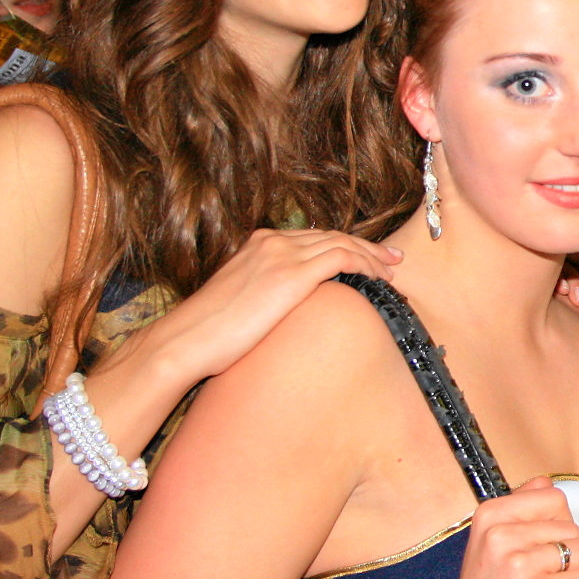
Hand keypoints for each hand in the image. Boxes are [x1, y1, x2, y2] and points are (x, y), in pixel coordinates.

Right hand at [137, 229, 402, 383]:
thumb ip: (267, 294)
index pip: (313, 238)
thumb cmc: (208, 335)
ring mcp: (281, 254)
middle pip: (332, 236)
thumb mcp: (241, 303)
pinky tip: (380, 278)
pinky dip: (366, 264)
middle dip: (366, 246)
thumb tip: (288, 309)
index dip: (345, 245)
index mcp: (257, 244)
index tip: (368, 258)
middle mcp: (271, 241)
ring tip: (393, 270)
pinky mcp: (291, 274)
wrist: (185, 342)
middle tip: (393, 259)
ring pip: (342, 243)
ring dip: (372, 256)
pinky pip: (343, 258)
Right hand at [437, 476, 578, 578]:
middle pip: (573, 526)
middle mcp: (501, 535)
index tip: (534, 549)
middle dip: (565, 554)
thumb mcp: (487, 540)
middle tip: (536, 577)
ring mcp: (519, 566)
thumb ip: (518, 506)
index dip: (555, 525)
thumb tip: (546, 481)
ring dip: (572, 575)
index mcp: (490, 515)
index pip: (555, 497)